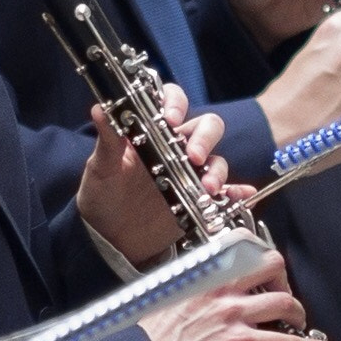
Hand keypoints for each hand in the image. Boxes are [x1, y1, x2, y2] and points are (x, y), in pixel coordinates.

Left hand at [76, 84, 232, 266]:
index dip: (176, 103)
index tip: (171, 119)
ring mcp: (189, 174)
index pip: (171, 103)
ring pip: (216, 159)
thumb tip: (100, 108)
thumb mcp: (101, 167)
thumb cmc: (102, 195)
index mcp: (151, 132)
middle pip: (205, 127)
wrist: (109, 238)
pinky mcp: (198, 199)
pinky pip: (226, 192)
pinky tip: (240, 196)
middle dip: (205, 137)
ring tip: (206, 188)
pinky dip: (236, 192)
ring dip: (217, 170)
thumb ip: (107, 140)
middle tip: (194, 156)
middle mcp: (175, 148)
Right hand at [139, 232, 322, 340]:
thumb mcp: (170, 297)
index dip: (261, 251)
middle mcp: (221, 288)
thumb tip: (213, 294)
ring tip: (297, 322)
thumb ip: (197, 290)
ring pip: (285, 302)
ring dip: (298, 313)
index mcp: (202, 273)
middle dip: (283, 279)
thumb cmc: (151, 340)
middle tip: (281, 293)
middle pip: (272, 265)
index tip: (264, 265)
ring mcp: (233, 315)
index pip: (242, 242)